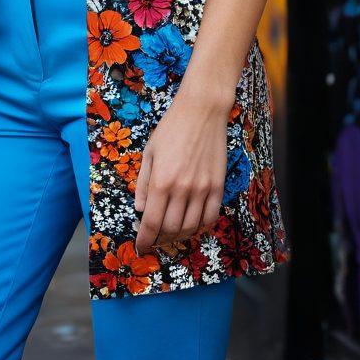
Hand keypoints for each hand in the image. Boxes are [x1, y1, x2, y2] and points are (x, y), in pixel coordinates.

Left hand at [133, 87, 230, 254]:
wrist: (202, 111)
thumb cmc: (171, 128)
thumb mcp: (150, 152)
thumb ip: (144, 183)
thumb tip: (141, 209)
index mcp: (161, 180)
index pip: (152, 222)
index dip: (145, 239)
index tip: (141, 247)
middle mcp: (182, 189)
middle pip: (171, 229)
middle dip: (160, 240)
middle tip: (155, 240)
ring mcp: (203, 189)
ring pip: (191, 227)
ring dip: (178, 237)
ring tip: (170, 236)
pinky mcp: (218, 186)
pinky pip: (210, 218)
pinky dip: (200, 228)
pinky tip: (192, 227)